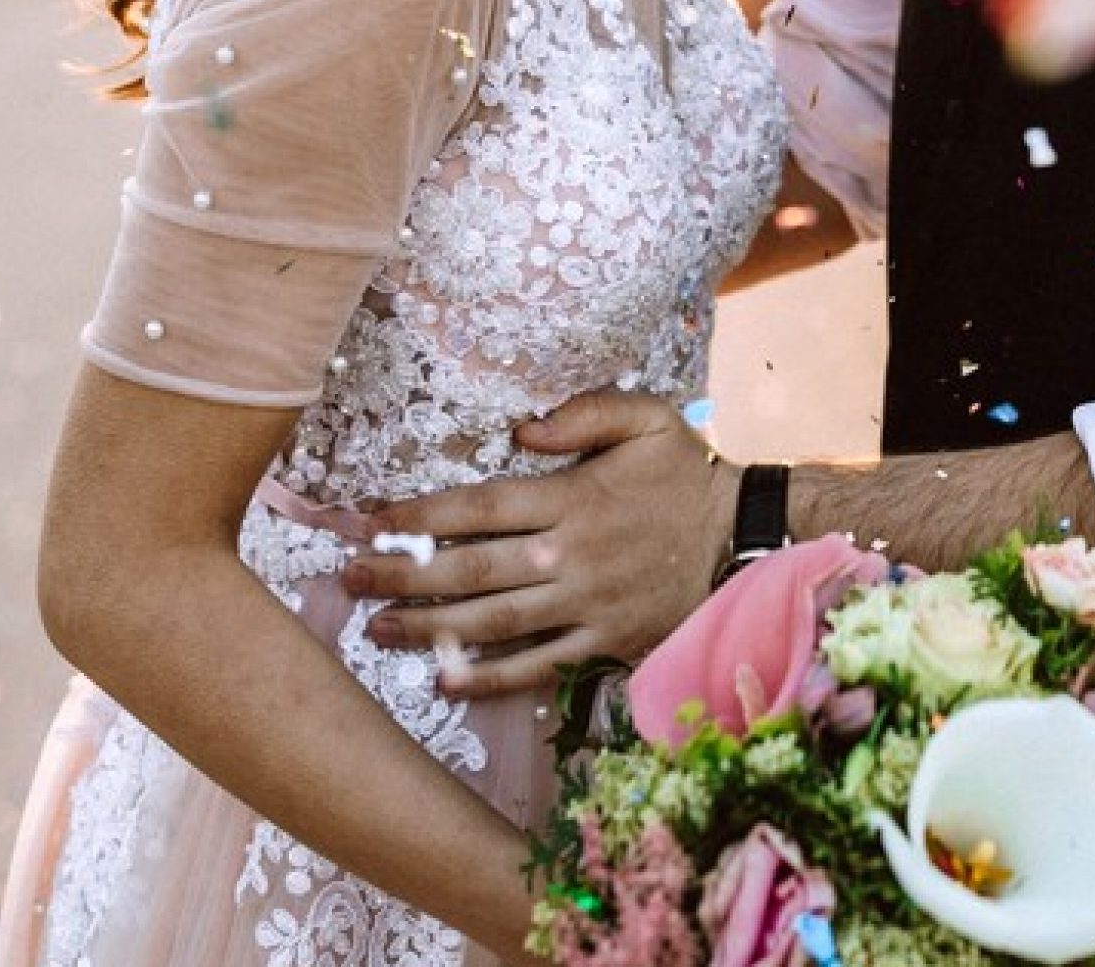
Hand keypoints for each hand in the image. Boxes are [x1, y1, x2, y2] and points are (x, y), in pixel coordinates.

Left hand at [345, 390, 731, 693]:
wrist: (744, 542)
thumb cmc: (688, 477)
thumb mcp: (649, 420)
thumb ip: (586, 412)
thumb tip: (521, 427)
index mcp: (571, 499)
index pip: (477, 506)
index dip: (419, 515)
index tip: (371, 519)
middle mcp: (568, 556)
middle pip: (469, 569)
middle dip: (402, 574)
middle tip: (350, 578)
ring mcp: (583, 605)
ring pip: (491, 623)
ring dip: (428, 628)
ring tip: (379, 629)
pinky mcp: (602, 644)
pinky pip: (537, 668)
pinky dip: (488, 679)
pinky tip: (444, 681)